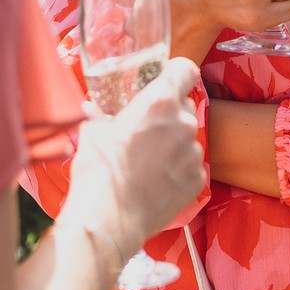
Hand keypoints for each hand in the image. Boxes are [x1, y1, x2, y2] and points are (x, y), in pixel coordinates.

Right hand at [69, 55, 203, 263]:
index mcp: (159, 102)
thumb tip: (93, 111)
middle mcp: (183, 123)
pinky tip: (157, 181)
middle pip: (185, 106)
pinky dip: (178, 170)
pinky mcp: (197, 180)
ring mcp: (193, 153)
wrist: (109, 219)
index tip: (166, 80)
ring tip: (148, 162)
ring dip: (173, 144)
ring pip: (188, 138)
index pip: (186, 70)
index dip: (176, 73)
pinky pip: (191, 166)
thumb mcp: (92, 134)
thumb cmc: (98, 172)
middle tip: (148, 129)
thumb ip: (100, 116)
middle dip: (170, 114)